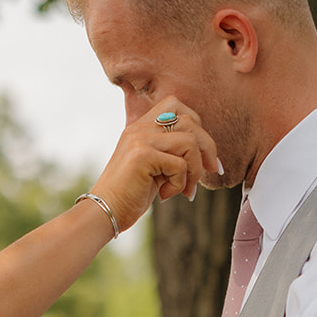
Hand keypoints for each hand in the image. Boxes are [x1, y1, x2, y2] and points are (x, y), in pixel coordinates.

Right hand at [88, 98, 218, 233]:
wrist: (105, 211)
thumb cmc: (131, 194)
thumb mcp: (155, 167)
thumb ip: (173, 152)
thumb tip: (210, 154)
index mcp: (141, 126)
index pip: (177, 106)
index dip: (198, 128)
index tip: (205, 156)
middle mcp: (140, 127)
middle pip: (190, 121)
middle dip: (208, 149)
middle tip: (211, 171)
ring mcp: (140, 139)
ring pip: (190, 143)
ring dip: (195, 170)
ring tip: (184, 189)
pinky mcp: (142, 155)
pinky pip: (180, 165)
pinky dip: (180, 184)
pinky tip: (165, 195)